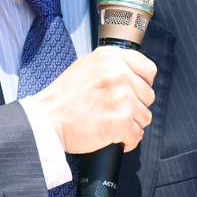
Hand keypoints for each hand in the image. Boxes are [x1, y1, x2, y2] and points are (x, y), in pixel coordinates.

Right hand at [27, 46, 156, 153]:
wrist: (48, 119)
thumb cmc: (63, 97)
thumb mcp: (87, 66)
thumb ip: (111, 66)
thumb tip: (133, 74)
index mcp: (111, 57)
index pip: (149, 69)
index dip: (143, 84)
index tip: (134, 91)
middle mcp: (119, 74)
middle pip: (148, 95)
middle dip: (135, 106)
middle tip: (116, 110)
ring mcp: (123, 97)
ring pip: (145, 116)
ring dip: (131, 123)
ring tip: (112, 123)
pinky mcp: (122, 121)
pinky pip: (137, 134)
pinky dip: (127, 140)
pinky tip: (113, 136)